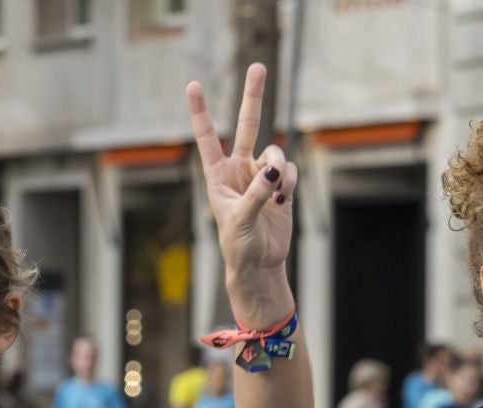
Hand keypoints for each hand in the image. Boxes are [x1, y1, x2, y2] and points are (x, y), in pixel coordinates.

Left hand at [186, 64, 295, 320]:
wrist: (260, 264)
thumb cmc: (238, 245)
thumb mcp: (240, 219)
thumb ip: (257, 193)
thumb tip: (274, 169)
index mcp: (218, 175)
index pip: (208, 137)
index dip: (200, 112)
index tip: (192, 85)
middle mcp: (239, 169)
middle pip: (248, 124)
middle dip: (253, 96)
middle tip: (258, 66)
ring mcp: (261, 175)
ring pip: (275, 153)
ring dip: (279, 170)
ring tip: (277, 194)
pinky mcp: (280, 185)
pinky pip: (289, 170)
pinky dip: (289, 182)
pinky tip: (284, 199)